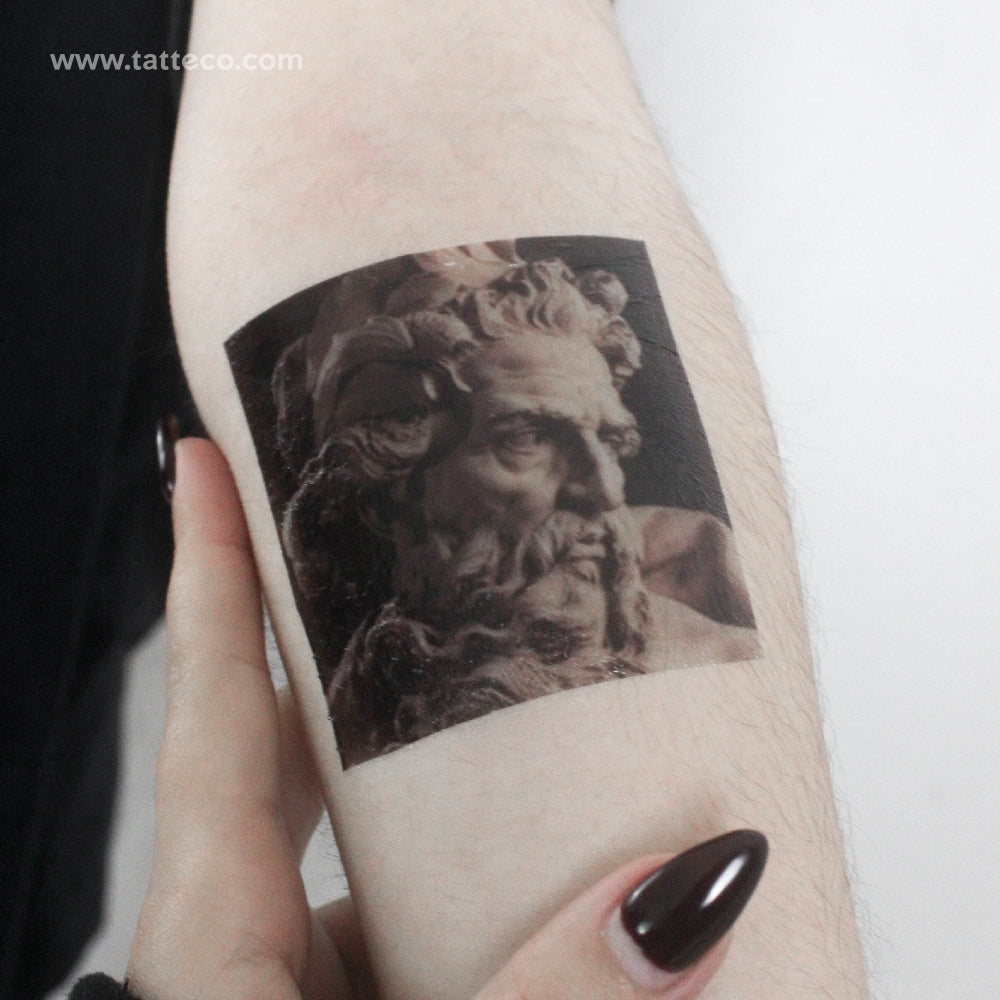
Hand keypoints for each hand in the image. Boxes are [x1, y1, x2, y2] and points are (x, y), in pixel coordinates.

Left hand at [125, 437, 765, 999]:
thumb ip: (545, 999)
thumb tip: (689, 883)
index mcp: (218, 945)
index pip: (211, 708)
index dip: (207, 574)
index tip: (204, 460)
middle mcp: (256, 950)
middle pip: (303, 748)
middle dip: (357, 640)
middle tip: (429, 544)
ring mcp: (316, 981)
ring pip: (387, 847)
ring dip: (460, 785)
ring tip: (545, 699)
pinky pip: (428, 922)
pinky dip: (492, 890)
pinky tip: (574, 876)